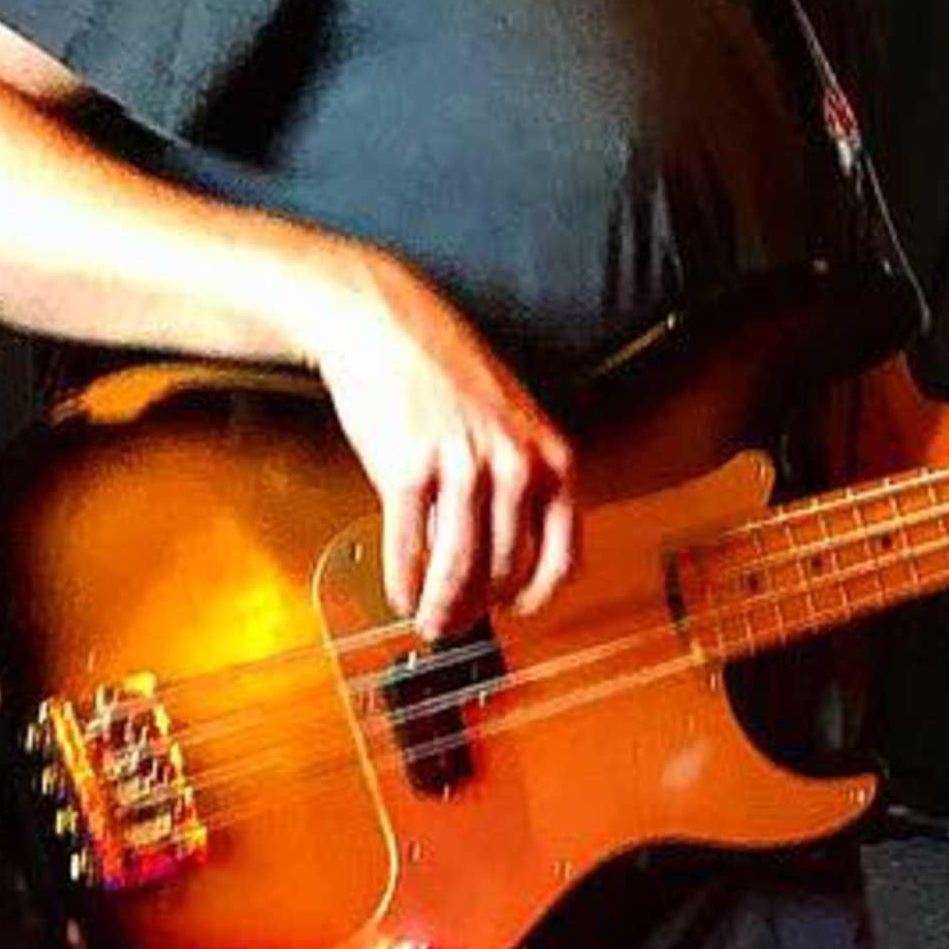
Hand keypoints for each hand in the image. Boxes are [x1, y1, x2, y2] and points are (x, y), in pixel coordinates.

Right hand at [298, 244, 578, 638]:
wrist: (386, 326)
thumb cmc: (447, 371)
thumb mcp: (511, 424)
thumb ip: (521, 483)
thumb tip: (508, 549)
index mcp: (551, 458)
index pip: (563, 553)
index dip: (539, 593)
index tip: (519, 609)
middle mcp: (515, 466)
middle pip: (505, 567)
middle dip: (481, 607)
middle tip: (460, 622)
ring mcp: (461, 468)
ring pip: (460, 566)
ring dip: (443, 606)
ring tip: (430, 620)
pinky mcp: (406, 470)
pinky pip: (410, 545)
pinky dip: (404, 580)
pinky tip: (400, 592)